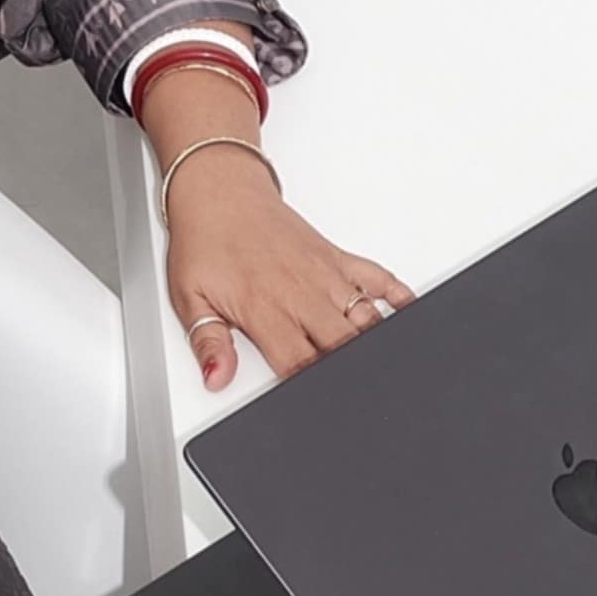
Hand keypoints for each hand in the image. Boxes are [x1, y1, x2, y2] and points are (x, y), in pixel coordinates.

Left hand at [153, 141, 409, 390]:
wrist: (218, 192)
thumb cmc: (204, 242)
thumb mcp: (189, 297)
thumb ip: (207, 343)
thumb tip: (216, 378)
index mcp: (264, 308)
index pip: (298, 363)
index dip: (311, 389)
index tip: (319, 403)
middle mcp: (300, 292)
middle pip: (341, 345)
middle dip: (351, 372)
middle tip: (358, 391)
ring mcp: (323, 273)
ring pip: (366, 317)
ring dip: (376, 342)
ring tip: (386, 365)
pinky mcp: (335, 256)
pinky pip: (377, 276)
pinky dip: (397, 296)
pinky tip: (407, 314)